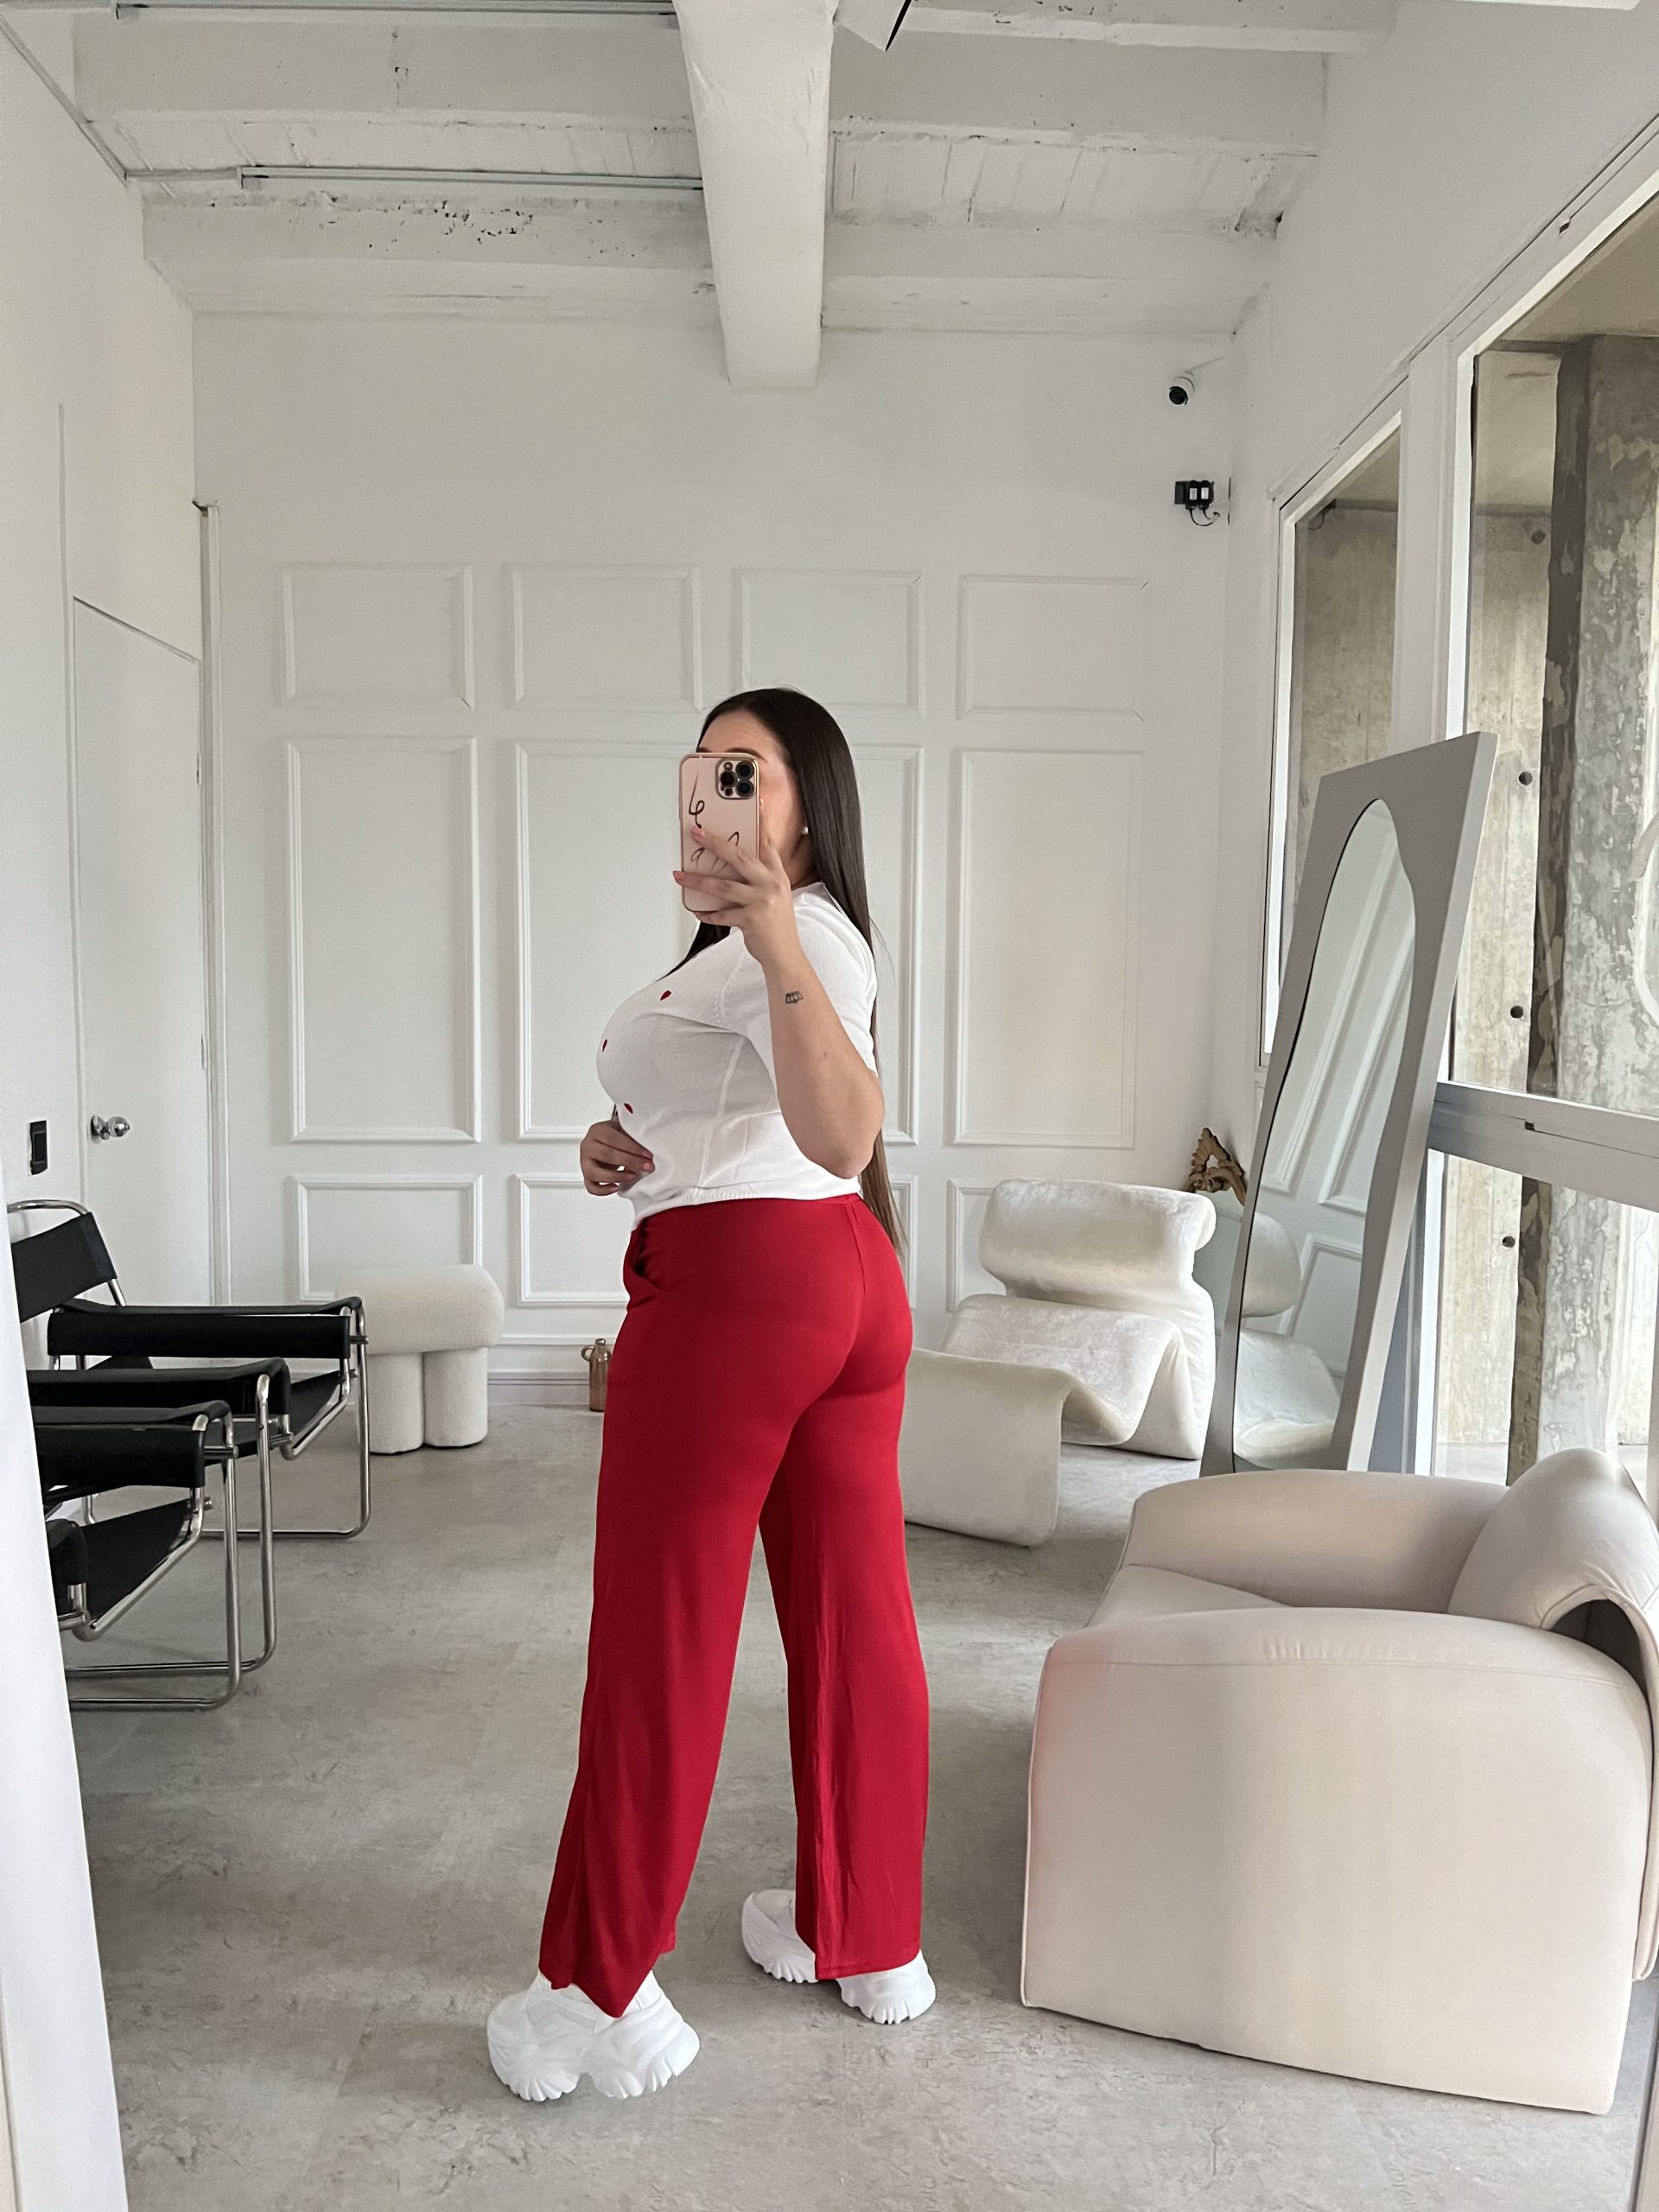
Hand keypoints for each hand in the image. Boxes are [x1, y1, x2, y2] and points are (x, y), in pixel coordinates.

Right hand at [579, 1115, 653, 1195]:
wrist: (603, 1140)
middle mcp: (587, 1146)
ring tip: (633, 1176)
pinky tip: (617, 1187)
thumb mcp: (622, 1129)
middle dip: (630, 1162)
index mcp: (597, 1131)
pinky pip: (591, 1187)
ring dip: (617, 1176)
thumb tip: (647, 1150)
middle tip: (647, 1167)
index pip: (614, 1139)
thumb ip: (631, 1136)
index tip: (648, 1155)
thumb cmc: (615, 1136)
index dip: (632, 1148)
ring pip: (596, 1172)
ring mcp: (584, 1162)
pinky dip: (603, 1190)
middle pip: (607, 1155)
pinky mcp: (585, 1176)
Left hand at [674, 808, 799, 970]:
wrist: (786, 955)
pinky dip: (707, 913)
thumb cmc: (777, 925)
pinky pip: (721, 913)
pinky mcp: (750, 920)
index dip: (761, 821)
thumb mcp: (776, 895)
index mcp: (777, 875)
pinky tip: (697, 910)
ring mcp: (761, 901)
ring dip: (697, 880)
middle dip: (714, 843)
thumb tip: (731, 867)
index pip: (767, 842)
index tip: (755, 802)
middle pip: (738, 856)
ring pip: (723, 885)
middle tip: (696, 834)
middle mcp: (771, 884)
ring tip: (680, 876)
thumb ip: (759, 879)